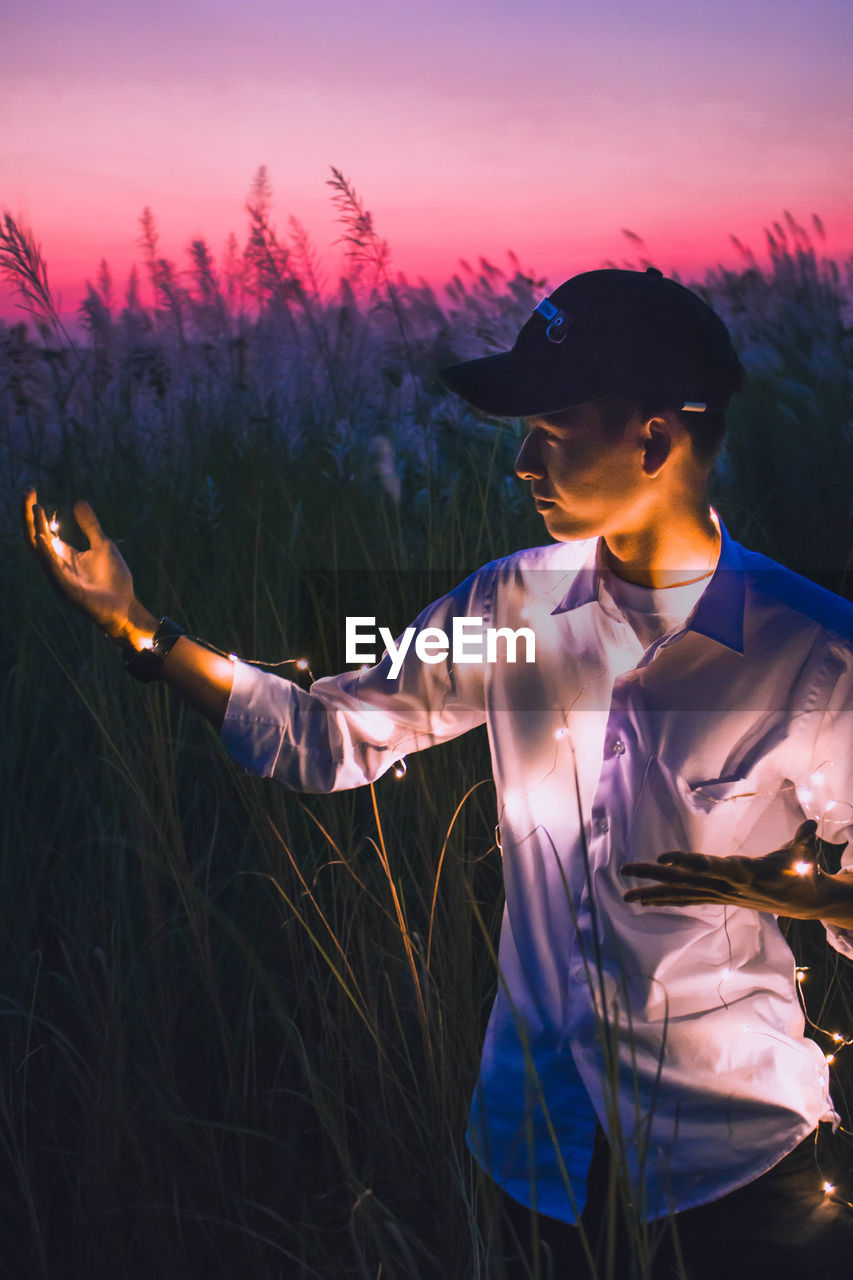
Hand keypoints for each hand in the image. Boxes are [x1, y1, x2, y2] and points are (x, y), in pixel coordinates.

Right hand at [22, 489, 139, 640]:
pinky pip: (53, 572)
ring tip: (34, 509)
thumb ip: (90, 526)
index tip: (31, 490)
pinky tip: (43, 540)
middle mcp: (55, 565)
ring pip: (40, 553)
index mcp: (62, 554)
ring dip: (36, 530)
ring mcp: (60, 579)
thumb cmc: (113, 579)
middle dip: (29, 515)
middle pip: (34, 537)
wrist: (125, 607)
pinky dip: (47, 556)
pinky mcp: (68, 591)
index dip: (34, 511)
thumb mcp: (102, 545)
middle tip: (27, 492)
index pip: (40, 529)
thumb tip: (78, 501)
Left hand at [622, 820, 850, 922]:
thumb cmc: (801, 873)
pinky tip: (645, 901)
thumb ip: (804, 842)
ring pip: (681, 893)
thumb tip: (811, 825)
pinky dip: (666, 900)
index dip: (687, 862)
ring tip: (626, 895)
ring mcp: (720, 894)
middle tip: (624, 869)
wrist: (804, 902)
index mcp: (742, 874)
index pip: (710, 867)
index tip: (663, 857)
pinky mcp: (719, 897)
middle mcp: (725, 887)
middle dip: (653, 875)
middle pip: (684, 880)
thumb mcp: (804, 856)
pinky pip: (688, 900)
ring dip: (652, 892)